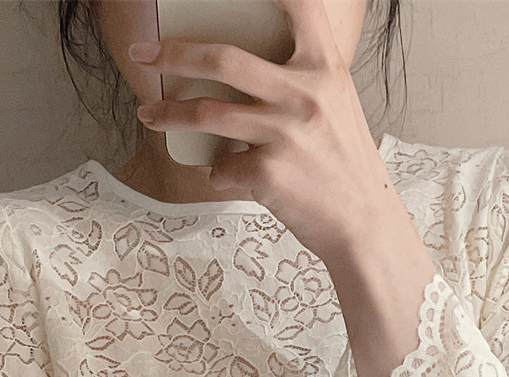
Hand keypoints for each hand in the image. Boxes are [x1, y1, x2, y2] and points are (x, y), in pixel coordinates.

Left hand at [128, 0, 399, 262]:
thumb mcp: (336, 106)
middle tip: (144, 55)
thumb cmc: (344, 166)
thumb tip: (244, 72)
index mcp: (325, 69)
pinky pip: (222, 166)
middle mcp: (304, 94)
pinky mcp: (268, 173)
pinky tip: (231, 175)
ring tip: (149, 115)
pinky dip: (218, 172)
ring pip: (207, 115)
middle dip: (173, 55)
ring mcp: (284, 133)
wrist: (364, 223)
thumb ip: (301, 81)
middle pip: (224, 60)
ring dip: (169, 115)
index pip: (301, 6)